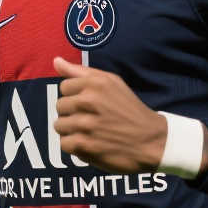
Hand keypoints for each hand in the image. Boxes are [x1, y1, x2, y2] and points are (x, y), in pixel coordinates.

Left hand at [52, 57, 170, 173]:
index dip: (75, 96)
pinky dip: (75, 146)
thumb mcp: (111, 82)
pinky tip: (90, 143)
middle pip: (60, 106)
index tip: (90, 104)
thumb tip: (56, 61)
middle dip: (72, 113)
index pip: (64, 87)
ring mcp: (86, 124)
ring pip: (59, 125)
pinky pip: (64, 143)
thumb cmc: (129, 109)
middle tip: (91, 119)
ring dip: (72, 131)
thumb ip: (80, 72)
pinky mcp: (85, 144)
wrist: (151, 140)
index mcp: (95, 83)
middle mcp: (89, 101)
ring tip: (90, 132)